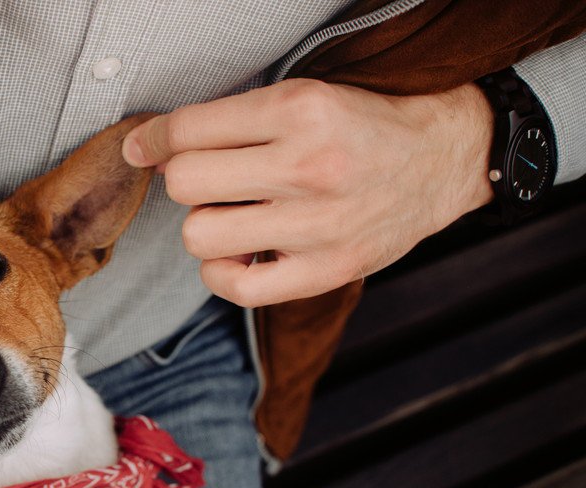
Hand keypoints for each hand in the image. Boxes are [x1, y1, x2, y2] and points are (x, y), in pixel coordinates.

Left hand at [123, 79, 495, 306]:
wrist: (442, 160)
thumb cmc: (360, 128)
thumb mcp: (302, 99)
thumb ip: (228, 122)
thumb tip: (148, 149)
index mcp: (300, 110)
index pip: (187, 131)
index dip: (154, 140)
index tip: (145, 148)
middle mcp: (308, 166)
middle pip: (185, 183)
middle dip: (185, 180)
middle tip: (212, 179)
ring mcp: (318, 224)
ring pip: (201, 235)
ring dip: (205, 226)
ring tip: (234, 214)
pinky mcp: (328, 270)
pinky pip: (235, 288)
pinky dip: (222, 273)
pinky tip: (239, 254)